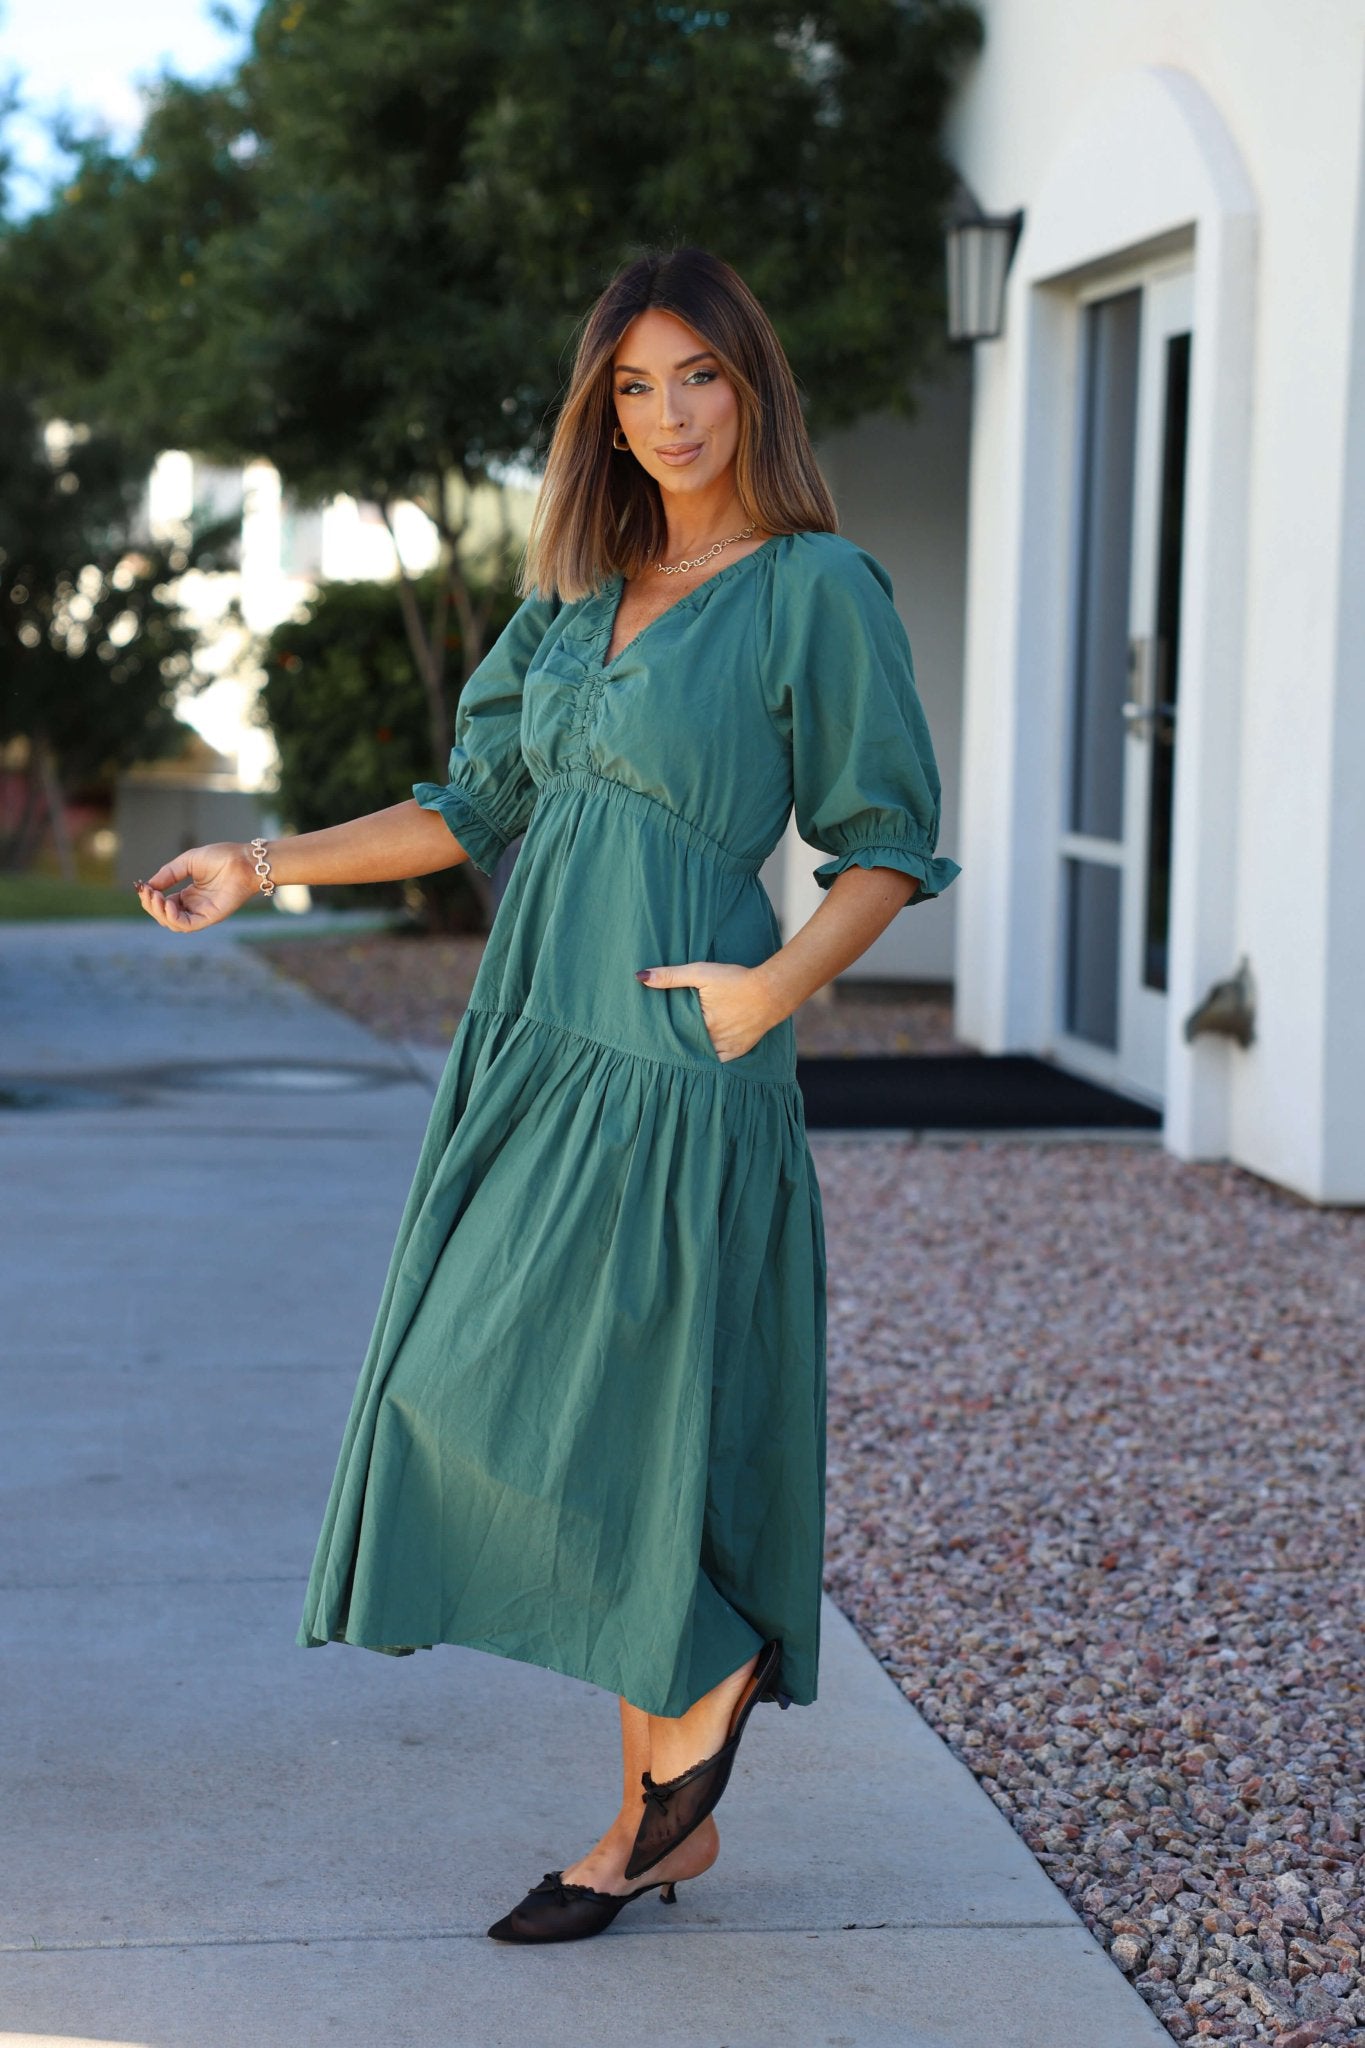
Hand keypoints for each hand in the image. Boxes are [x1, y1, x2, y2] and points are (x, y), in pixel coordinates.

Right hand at [134, 842, 258, 932]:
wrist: (245, 860)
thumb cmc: (222, 857)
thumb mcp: (187, 862)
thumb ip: (168, 874)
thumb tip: (148, 886)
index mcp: (190, 895)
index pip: (164, 904)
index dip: (151, 898)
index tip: (143, 887)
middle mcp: (195, 906)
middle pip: (166, 916)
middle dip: (152, 906)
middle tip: (148, 893)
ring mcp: (203, 913)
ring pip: (174, 923)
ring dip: (160, 913)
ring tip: (157, 898)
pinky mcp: (211, 917)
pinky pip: (188, 925)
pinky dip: (174, 918)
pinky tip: (169, 905)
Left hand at [634, 959, 780, 1061]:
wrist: (772, 991)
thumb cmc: (736, 979)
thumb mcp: (701, 973)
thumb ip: (671, 976)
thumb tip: (640, 977)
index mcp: (700, 1023)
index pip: (672, 1034)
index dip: (660, 1035)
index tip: (647, 1036)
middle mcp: (712, 1040)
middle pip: (686, 1046)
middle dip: (674, 1045)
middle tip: (655, 1047)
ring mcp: (726, 1048)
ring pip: (701, 1056)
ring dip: (690, 1054)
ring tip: (674, 1054)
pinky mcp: (737, 1051)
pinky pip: (718, 1063)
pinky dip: (708, 1061)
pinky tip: (698, 1059)